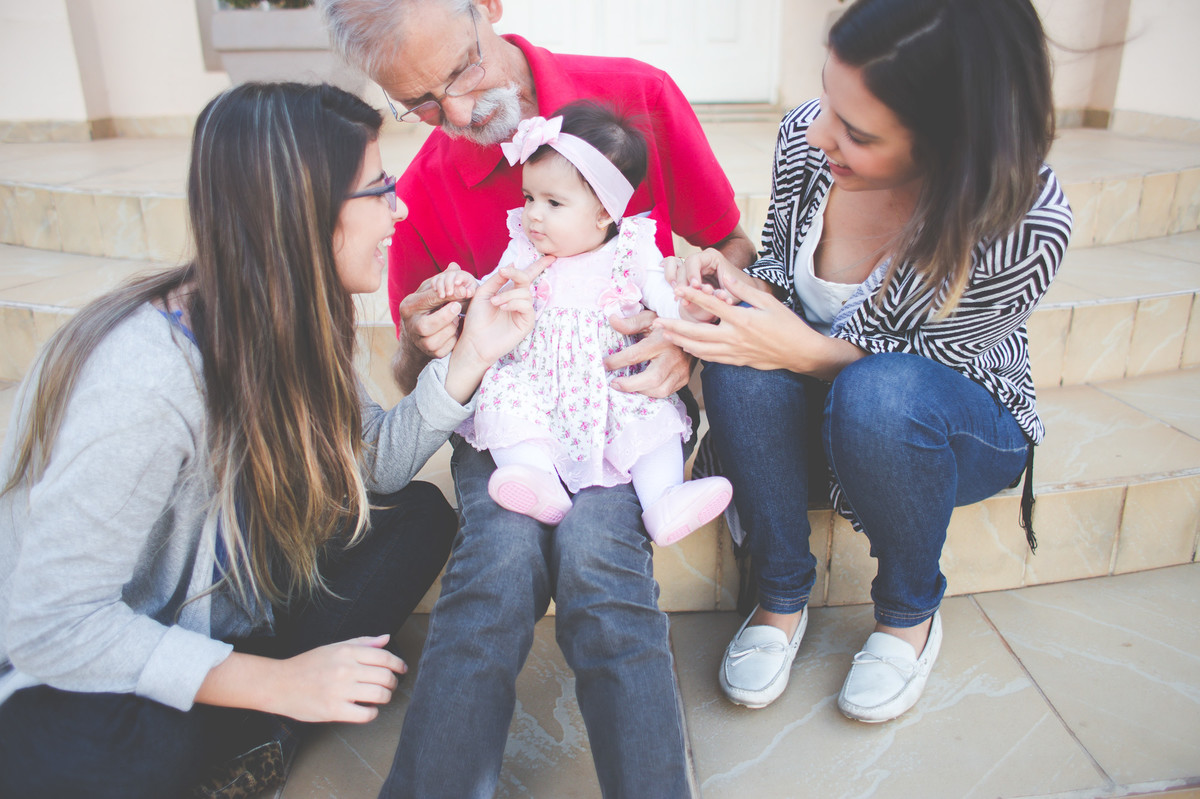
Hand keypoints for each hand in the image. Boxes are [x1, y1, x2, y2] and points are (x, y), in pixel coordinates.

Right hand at [197, 634, 406, 723]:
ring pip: (380, 695)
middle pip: (385, 677)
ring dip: (385, 698)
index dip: (398, 665)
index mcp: (347, 652)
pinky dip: (371, 713)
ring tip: (379, 698)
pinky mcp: (334, 710)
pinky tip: (366, 709)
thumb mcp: (334, 647)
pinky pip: (366, 714)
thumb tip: (386, 639)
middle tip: (389, 686)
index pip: (385, 657)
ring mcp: (340, 690)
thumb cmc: (308, 665)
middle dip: (392, 683)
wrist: (279, 684)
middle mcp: (346, 669)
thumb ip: (362, 643)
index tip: (401, 670)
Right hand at [393, 265, 474, 393]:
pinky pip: (444, 349)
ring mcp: (418, 341)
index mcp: (409, 306)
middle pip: (427, 326)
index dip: (449, 293)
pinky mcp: (429, 353)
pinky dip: (453, 341)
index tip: (465, 290)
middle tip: (458, 307)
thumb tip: (455, 267)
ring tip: (455, 321)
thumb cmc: (428, 307)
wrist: (418, 334)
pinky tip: (454, 333)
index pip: (429, 299)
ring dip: (451, 329)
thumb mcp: (431, 291)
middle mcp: (410, 325)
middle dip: (445, 317)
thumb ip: (443, 279)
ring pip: (436, 340)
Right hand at [429, 262, 477, 302]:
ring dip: (441, 287)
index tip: (457, 283)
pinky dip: (434, 284)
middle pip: (450, 275)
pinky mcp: (439, 279)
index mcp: (465, 276)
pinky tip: (435, 291)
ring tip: (442, 296)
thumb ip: (470, 292)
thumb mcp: (471, 292)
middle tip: (449, 294)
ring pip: (441, 277)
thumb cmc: (468, 291)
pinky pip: (435, 279)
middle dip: (449, 284)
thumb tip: (467, 292)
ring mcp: (446, 275)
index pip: (461, 275)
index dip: (459, 278)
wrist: (463, 290)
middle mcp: (455, 273)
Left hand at [444, 256, 553, 402]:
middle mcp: (519, 300)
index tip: (550, 257)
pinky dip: (514, 303)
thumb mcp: (483, 293)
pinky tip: (502, 307)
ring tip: (495, 302)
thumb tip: (511, 264)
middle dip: (516, 273)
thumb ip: (496, 279)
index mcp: (510, 291)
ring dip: (509, 294)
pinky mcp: (526, 323)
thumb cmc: (477, 318)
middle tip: (503, 272)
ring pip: (525, 293)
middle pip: (526, 280)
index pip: (526, 276)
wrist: (474, 340)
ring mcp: (524, 312)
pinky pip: (526, 306)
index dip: (538, 266)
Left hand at [605, 310, 693, 397]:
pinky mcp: (683, 378)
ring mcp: (680, 370)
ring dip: (641, 391)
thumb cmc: (666, 326)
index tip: (604, 365)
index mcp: (662, 341)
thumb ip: (630, 322)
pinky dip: (651, 392)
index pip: (636, 355)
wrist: (691, 332)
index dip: (617, 361)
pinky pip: (666, 392)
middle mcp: (673, 357)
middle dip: (630, 385)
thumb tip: (612, 320)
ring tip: (628, 385)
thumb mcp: (649, 318)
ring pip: (660, 390)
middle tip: (614, 383)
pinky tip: (641, 386)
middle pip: (652, 379)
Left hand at [655, 274, 864, 379]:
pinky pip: (711, 359)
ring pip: (701, 349)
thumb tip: (726, 279)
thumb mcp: (768, 302)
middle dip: (675, 327)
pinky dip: (696, 353)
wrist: (800, 353)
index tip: (678, 289)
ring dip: (681, 342)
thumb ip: (744, 291)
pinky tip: (686, 348)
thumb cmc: (788, 324)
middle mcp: (735, 337)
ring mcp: (734, 352)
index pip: (712, 305)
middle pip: (697, 332)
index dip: (693, 296)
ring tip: (665, 335)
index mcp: (742, 319)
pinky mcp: (737, 362)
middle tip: (657, 322)